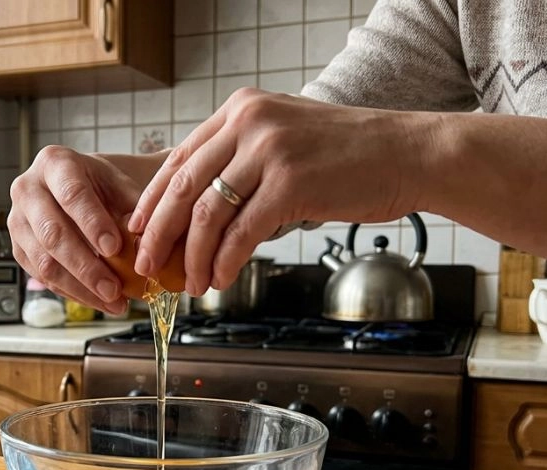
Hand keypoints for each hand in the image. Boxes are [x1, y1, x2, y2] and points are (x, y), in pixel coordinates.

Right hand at [8, 146, 143, 314]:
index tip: (114, 248)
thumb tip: (143, 245)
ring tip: (112, 301)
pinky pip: (41, 277)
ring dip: (80, 287)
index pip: (71, 194)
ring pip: (44, 261)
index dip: (92, 222)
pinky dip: (72, 293)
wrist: (83, 190)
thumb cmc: (104, 187)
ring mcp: (17, 220)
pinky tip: (98, 301)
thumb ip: (134, 211)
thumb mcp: (123, 186)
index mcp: (55, 163)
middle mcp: (27, 189)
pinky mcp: (18, 248)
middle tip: (114, 288)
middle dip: (86, 266)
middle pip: (52, 233)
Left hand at [129, 88, 428, 295]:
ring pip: (209, 215)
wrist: (408, 153)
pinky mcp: (291, 184)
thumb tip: (201, 205)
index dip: (153, 200)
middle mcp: (250, 123)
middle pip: (184, 187)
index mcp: (241, 109)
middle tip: (148, 265)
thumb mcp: (285, 136)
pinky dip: (225, 262)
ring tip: (191, 283)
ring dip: (193, 257)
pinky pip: (242, 233)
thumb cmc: (350, 153)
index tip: (138, 229)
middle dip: (159, 234)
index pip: (180, 158)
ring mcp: (270, 152)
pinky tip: (221, 279)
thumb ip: (243, 158)